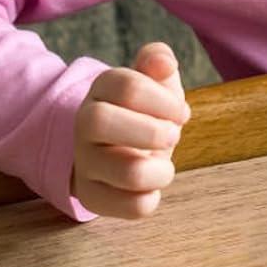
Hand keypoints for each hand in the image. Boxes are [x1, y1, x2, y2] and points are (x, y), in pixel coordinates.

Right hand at [70, 42, 190, 218]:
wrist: (120, 148)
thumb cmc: (145, 111)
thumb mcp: (154, 80)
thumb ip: (158, 60)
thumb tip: (163, 63)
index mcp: (102, 89)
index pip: (127, 86)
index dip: (164, 100)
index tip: (181, 113)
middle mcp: (85, 124)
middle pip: (100, 121)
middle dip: (151, 131)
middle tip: (172, 135)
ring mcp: (85, 162)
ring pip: (124, 171)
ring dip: (159, 170)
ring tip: (164, 165)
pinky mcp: (92, 195)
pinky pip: (128, 206)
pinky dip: (151, 199)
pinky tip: (151, 187)